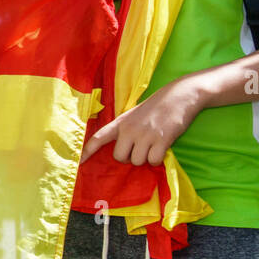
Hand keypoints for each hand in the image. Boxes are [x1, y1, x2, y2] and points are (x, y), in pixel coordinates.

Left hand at [81, 79, 204, 164]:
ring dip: (145, 158)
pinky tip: (162, 148)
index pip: (98, 137)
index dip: (87, 151)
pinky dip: (158, 159)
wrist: (180, 96)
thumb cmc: (156, 107)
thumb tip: (121, 151)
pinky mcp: (161, 140)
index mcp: (120, 122)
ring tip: (153, 144)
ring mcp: (145, 134)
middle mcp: (129, 129)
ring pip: (137, 161)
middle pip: (119, 157)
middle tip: (140, 148)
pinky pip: (153, 161)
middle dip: (129, 157)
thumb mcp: (134, 115)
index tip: (78, 163)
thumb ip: (125, 130)